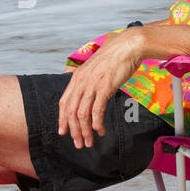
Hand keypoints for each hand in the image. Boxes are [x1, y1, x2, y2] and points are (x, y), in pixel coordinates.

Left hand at [58, 28, 144, 148]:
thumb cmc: (114, 58)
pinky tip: (100, 131)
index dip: (62, 119)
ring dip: (85, 131)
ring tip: (89, 141)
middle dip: (73, 131)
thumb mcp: (94, 69)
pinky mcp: (104, 88)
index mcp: (77, 77)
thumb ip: (87, 81)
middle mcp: (81, 82)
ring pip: (82, 114)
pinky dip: (97, 124)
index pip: (64, 102)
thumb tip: (85, 95)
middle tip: (78, 143)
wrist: (127, 47)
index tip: (63, 132)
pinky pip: (97, 111)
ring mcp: (92, 85)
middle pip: (71, 112)